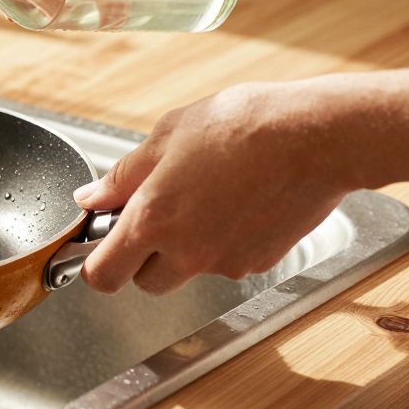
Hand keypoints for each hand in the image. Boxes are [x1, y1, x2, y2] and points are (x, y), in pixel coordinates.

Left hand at [73, 82, 351, 294]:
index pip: (103, 275)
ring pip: (187, 272)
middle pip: (144, 282)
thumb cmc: (242, 126)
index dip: (97, 263)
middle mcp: (186, 253)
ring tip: (206, 197)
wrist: (316, 137)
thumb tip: (92, 199)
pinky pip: (226, 262)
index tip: (101, 244)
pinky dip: (224, 242)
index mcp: (152, 220)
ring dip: (185, 250)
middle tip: (158, 214)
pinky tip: (238, 202)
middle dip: (143, 257)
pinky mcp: (258, 263)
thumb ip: (123, 177)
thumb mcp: (167, 136)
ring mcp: (224, 263)